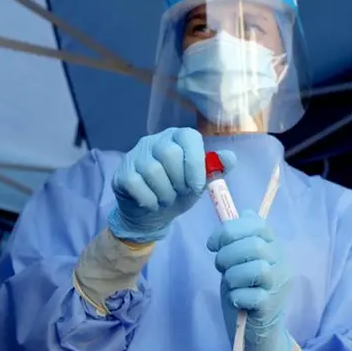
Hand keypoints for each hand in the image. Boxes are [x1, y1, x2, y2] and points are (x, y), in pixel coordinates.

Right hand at [108, 127, 235, 242]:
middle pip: (169, 152)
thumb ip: (216, 168)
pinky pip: (135, 183)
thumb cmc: (179, 192)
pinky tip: (152, 204)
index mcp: (177, 138)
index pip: (188, 136)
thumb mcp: (201, 182)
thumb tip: (230, 158)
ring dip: (165, 193)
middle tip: (181, 192)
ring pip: (152, 170)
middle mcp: (154, 141)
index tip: (197, 185)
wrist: (153, 214)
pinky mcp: (121, 173)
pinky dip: (149, 199)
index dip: (195, 162)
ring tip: (167, 199)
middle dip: (179, 180)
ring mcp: (135, 155)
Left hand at [207, 210, 293, 350]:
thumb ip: (243, 239)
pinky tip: (236, 300)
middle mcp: (283, 264)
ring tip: (230, 284)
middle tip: (220, 267)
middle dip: (227, 254)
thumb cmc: (247, 292)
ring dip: (232, 276)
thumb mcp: (243, 261)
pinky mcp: (270, 308)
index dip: (230, 230)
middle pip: (254, 245)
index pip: (258, 224)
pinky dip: (236, 296)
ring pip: (256, 268)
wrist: (257, 333)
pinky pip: (250, 294)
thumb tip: (244, 211)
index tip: (213, 244)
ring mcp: (279, 286)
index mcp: (276, 247)